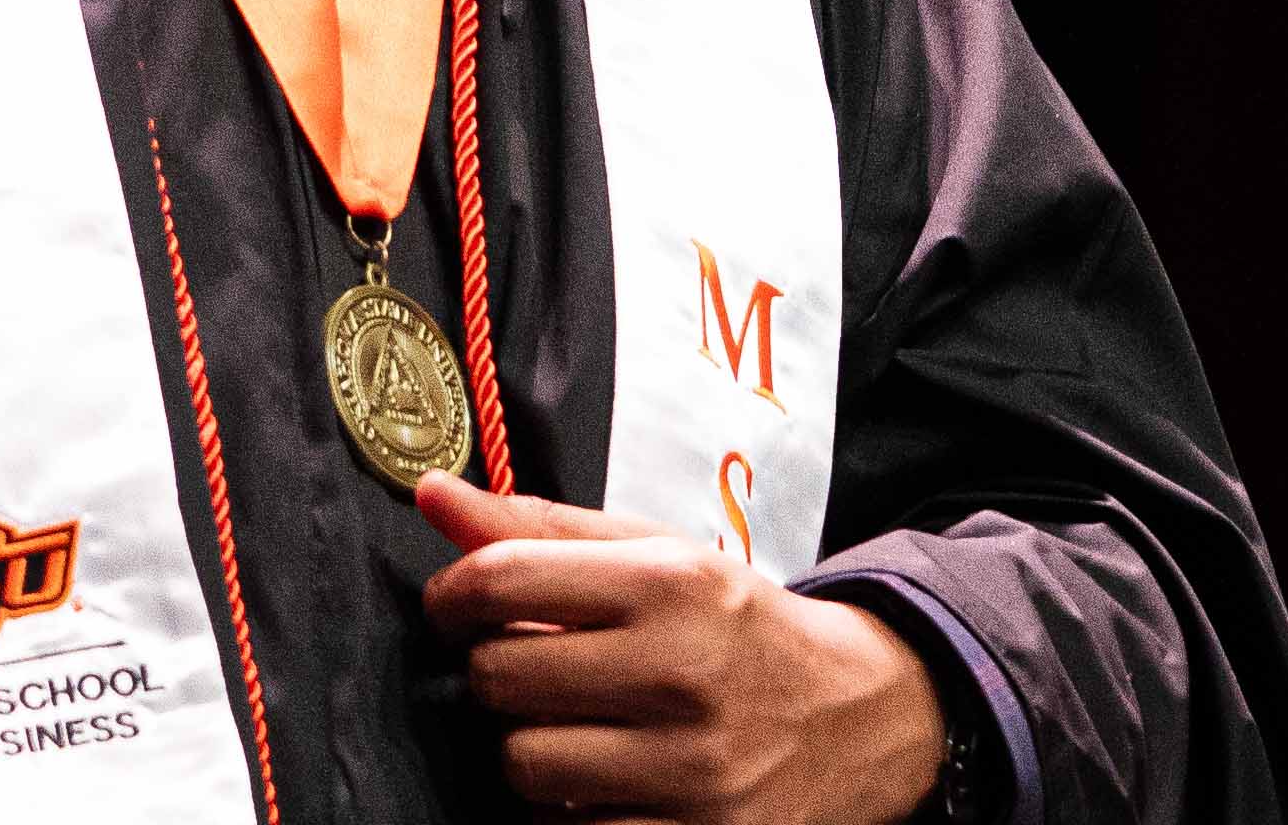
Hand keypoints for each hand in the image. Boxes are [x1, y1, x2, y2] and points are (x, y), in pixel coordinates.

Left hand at [418, 472, 946, 823]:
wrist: (856, 716)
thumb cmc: (732, 625)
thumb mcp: (654, 553)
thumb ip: (539, 526)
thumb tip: (431, 495)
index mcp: (666, 584)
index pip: (499, 581)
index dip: (452, 596)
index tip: (457, 608)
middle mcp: (679, 673)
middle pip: (498, 679)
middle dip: (497, 673)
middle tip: (534, 669)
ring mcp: (691, 769)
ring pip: (524, 764)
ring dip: (531, 747)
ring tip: (575, 726)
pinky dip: (570, 810)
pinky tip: (605, 778)